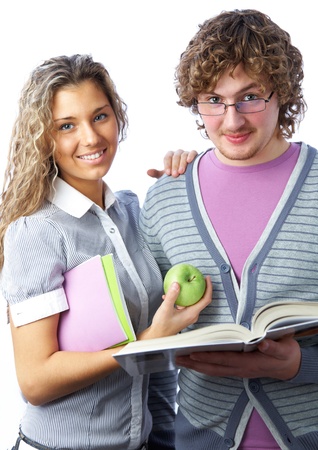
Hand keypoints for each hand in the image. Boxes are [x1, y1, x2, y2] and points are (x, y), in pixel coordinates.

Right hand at [139, 276, 211, 339]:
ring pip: (193, 301)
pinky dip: (182, 297)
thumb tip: (177, 283)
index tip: (207, 278)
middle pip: (202, 299)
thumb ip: (172, 295)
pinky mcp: (183, 316)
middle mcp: (192, 315)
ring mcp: (188, 316)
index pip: (206, 299)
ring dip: (190, 292)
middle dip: (201, 287)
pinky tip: (171, 294)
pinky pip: (186, 304)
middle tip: (198, 278)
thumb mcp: (165, 308)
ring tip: (185, 283)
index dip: (208, 288)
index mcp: (192, 313)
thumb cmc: (162, 325)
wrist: (158, 336)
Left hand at [147, 149, 197, 178]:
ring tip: (182, 172)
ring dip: (182, 163)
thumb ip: (157, 173)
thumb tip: (147, 172)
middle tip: (175, 175)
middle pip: (175, 156)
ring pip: (184, 155)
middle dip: (175, 165)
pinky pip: (193, 152)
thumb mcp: (165, 177)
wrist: (187, 180)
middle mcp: (178, 154)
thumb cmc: (175, 178)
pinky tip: (189, 161)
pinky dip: (191, 155)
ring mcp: (186, 154)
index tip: (168, 174)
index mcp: (170, 157)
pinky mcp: (195, 155)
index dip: (167, 165)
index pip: (167, 157)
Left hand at [175, 335, 300, 379]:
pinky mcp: (237, 370)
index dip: (208, 357)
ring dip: (196, 366)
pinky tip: (194, 363)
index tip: (193, 353)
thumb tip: (263, 343)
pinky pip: (217, 370)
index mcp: (249, 363)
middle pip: (214, 367)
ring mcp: (238, 371)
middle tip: (177, 357)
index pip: (225, 360)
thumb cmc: (285, 354)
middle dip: (194, 363)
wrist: (290, 366)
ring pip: (213, 370)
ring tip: (180, 360)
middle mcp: (240, 369)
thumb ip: (274, 348)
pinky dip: (204, 367)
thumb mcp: (284, 349)